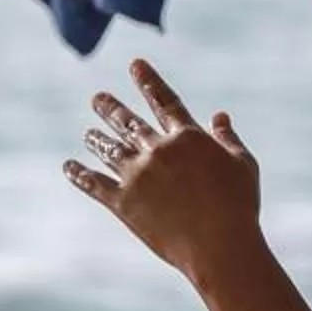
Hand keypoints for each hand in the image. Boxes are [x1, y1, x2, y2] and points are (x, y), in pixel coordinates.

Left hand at [61, 59, 261, 284]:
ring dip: (97, 139)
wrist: (219, 245)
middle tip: (97, 98)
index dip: (148, 81)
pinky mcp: (124, 203)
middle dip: (111, 108)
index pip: (164, 101)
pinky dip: (80, 174)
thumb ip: (228, 138)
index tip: (135, 64)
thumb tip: (219, 115)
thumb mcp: (243, 165)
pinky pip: (95, 184)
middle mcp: (157, 150)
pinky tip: (69, 166)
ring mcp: (137, 175)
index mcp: (187, 137)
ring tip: (87, 133)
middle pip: (128, 122)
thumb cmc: (239, 206)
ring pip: (110, 149)